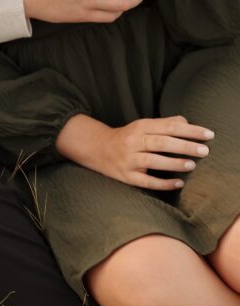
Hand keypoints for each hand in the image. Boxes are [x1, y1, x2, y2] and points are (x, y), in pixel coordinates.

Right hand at [56, 113, 213, 190]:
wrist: (97, 149)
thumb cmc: (128, 137)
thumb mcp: (143, 125)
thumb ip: (165, 123)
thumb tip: (187, 122)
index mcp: (140, 127)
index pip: (169, 126)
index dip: (190, 130)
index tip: (208, 134)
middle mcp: (133, 141)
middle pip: (161, 142)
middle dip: (184, 146)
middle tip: (205, 150)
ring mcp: (128, 160)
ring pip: (152, 161)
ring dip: (173, 163)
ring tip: (192, 165)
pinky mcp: (126, 176)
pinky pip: (146, 181)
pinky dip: (163, 183)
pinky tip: (179, 183)